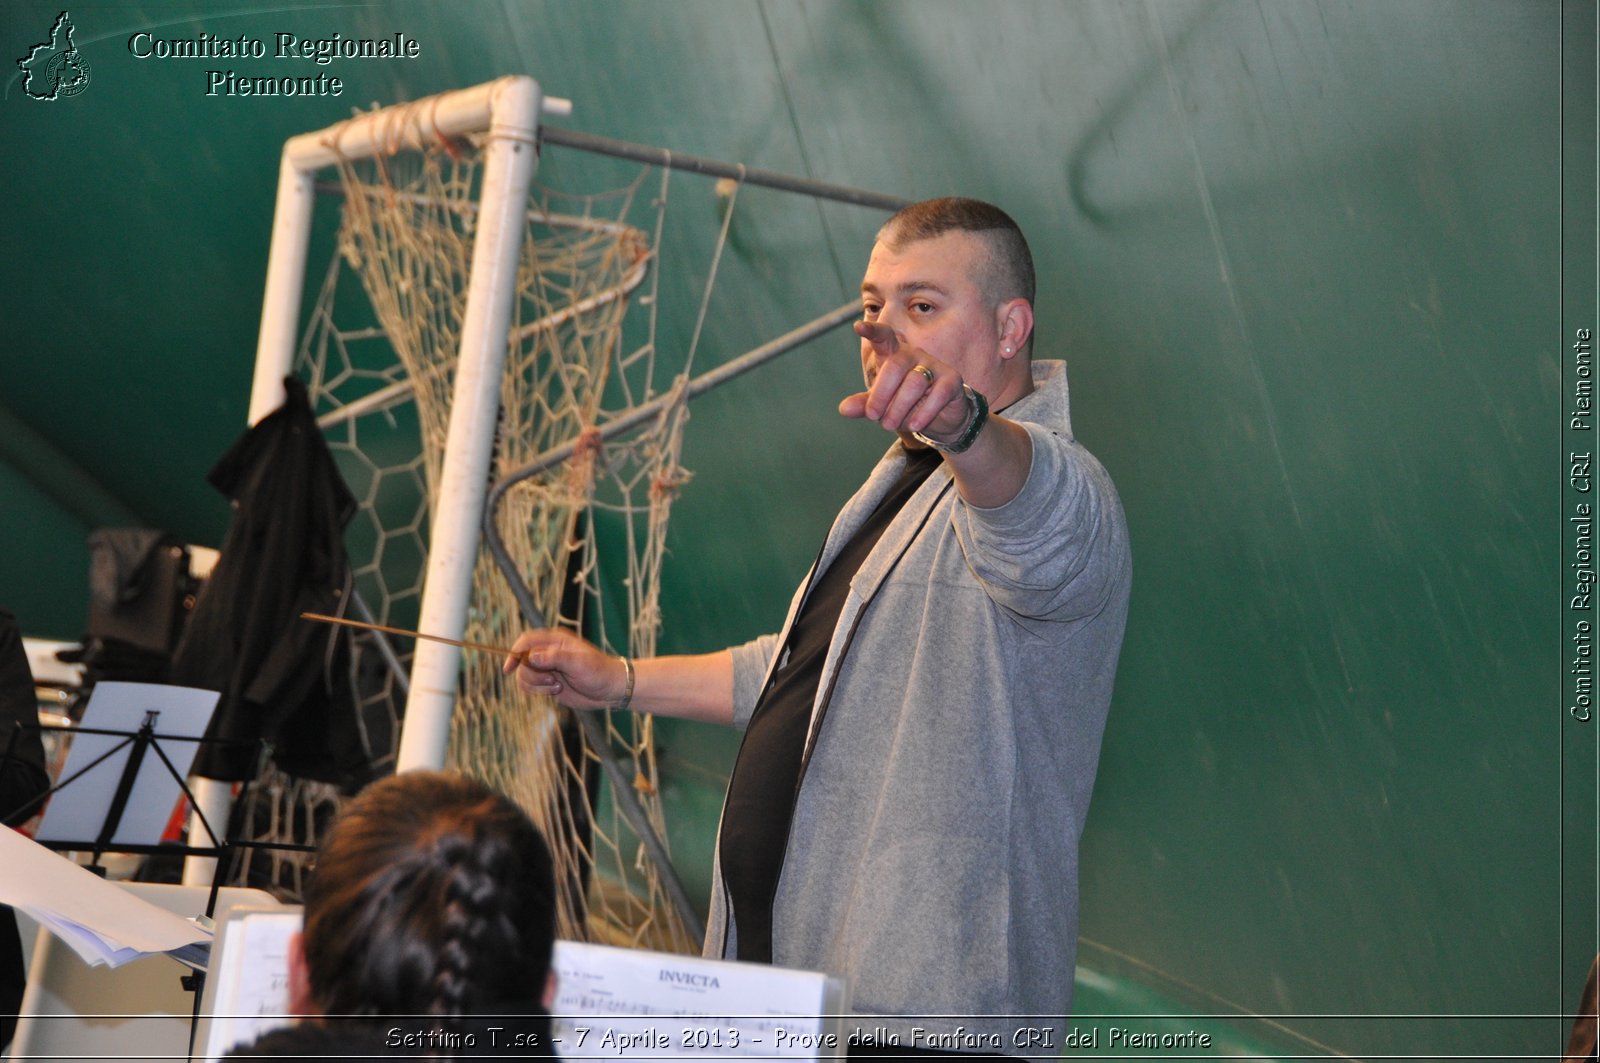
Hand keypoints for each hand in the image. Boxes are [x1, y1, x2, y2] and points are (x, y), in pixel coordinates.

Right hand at [502, 628, 627, 709]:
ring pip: (524, 676)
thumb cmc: (598, 672)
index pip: (526, 641)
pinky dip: (539, 692)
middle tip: (553, 679)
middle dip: (533, 674)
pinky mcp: (548, 683)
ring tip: (557, 686)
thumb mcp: (578, 663)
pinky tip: (557, 691)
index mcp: (555, 640)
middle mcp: (548, 653)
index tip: (509, 668)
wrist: (610, 690)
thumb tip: (531, 657)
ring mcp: (547, 668)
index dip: (514, 653)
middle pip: (522, 661)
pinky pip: (531, 687)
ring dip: (537, 685)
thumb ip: (554, 658)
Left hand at [840, 321, 971, 440]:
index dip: (872, 331)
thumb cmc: (905, 405)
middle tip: (873, 416)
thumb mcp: (882, 406)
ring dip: (899, 407)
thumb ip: (865, 404)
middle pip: (895, 366)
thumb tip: (844, 409)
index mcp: (894, 354)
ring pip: (915, 382)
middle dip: (881, 394)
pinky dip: (923, 412)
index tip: (858, 327)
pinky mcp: (951, 380)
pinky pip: (938, 394)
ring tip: (890, 424)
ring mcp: (934, 365)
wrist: (941, 418)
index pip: (883, 336)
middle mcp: (914, 355)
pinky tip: (914, 425)